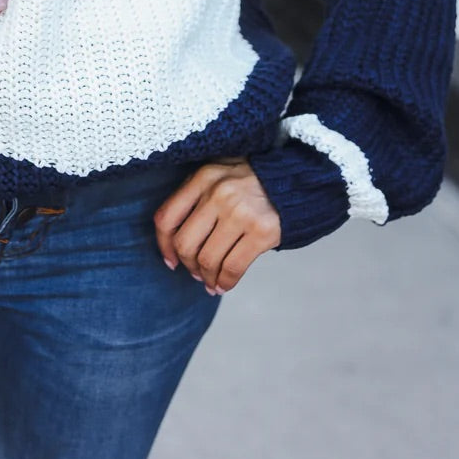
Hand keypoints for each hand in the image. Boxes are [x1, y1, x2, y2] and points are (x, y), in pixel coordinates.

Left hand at [154, 158, 281, 293]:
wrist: (293, 179)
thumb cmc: (249, 181)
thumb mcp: (218, 174)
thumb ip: (195, 196)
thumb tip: (173, 243)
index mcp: (203, 177)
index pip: (167, 218)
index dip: (164, 246)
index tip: (171, 261)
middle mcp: (218, 193)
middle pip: (185, 244)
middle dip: (188, 265)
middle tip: (196, 273)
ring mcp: (240, 212)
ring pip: (208, 260)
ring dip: (207, 277)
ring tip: (211, 281)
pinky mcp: (261, 231)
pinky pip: (233, 267)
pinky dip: (225, 282)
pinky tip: (224, 284)